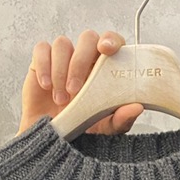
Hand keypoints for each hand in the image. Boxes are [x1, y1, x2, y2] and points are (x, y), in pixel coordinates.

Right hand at [20, 30, 143, 135]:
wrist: (53, 141)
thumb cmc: (83, 129)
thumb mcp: (106, 128)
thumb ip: (122, 118)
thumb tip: (137, 107)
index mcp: (105, 68)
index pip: (112, 41)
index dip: (110, 40)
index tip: (106, 49)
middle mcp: (86, 59)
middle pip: (87, 38)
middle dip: (81, 62)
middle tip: (75, 90)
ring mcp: (63, 58)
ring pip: (63, 44)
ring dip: (61, 70)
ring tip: (61, 100)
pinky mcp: (41, 62)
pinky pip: (42, 50)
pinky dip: (44, 66)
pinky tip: (46, 85)